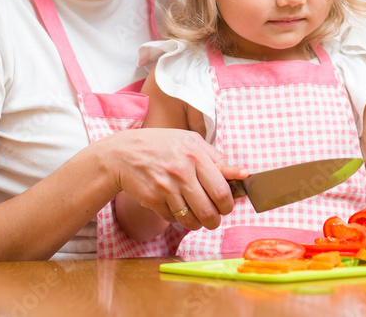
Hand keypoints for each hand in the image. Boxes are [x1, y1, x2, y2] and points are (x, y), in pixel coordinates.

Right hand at [105, 128, 248, 230]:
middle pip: (209, 210)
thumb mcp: (190, 141)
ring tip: (198, 217)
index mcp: (195, 155)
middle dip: (215, 220)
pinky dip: (178, 219)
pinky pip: (174, 219)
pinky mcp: (153, 200)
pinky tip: (176, 208)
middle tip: (214, 218)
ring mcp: (166, 187)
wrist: (122, 153)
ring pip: (192, 220)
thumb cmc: (161, 146)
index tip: (226, 207)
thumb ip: (216, 158)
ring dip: (198, 223)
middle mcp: (182, 171)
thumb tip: (242, 173)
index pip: (222, 190)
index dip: (228, 204)